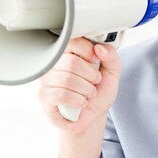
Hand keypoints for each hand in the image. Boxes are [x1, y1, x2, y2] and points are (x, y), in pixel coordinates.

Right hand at [38, 37, 120, 157]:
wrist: (93, 116)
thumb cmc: (98, 92)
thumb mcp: (112, 72)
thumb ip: (111, 56)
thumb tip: (100, 48)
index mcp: (70, 53)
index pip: (72, 41)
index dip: (88, 51)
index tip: (96, 60)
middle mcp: (55, 63)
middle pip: (71, 62)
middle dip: (90, 75)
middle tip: (95, 81)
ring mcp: (47, 79)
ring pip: (66, 79)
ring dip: (85, 89)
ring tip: (89, 93)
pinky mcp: (44, 96)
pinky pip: (60, 94)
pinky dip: (77, 100)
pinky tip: (81, 102)